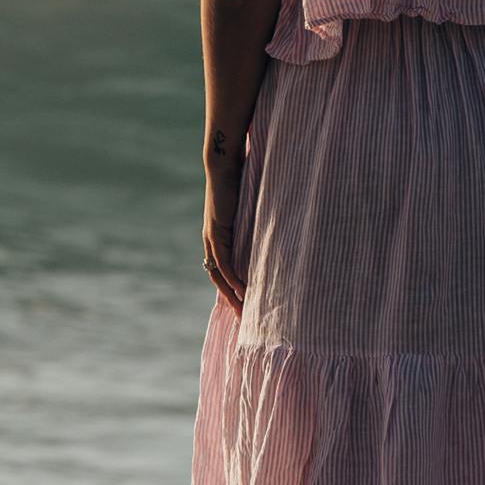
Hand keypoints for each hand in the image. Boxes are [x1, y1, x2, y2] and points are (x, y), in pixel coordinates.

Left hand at [202, 160, 244, 312]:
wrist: (224, 164)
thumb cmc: (238, 182)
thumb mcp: (248, 211)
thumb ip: (254, 224)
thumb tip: (272, 234)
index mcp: (218, 238)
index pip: (222, 271)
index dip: (230, 290)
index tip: (244, 307)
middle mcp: (211, 241)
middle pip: (218, 279)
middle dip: (230, 300)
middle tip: (244, 319)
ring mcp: (212, 237)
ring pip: (219, 274)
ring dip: (230, 294)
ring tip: (244, 312)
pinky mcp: (216, 231)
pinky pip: (223, 260)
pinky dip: (232, 277)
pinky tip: (242, 290)